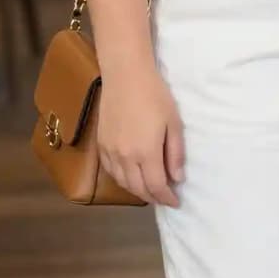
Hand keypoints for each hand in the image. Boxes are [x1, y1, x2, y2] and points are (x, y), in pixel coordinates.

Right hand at [98, 67, 185, 206]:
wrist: (125, 75)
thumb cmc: (154, 95)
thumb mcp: (173, 123)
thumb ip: (175, 153)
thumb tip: (177, 178)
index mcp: (145, 152)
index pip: (156, 186)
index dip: (167, 198)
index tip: (176, 202)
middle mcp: (125, 157)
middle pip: (139, 189)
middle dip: (154, 197)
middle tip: (165, 198)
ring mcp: (110, 151)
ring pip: (123, 183)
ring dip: (137, 191)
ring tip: (150, 190)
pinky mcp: (101, 144)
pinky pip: (111, 171)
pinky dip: (122, 180)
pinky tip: (130, 177)